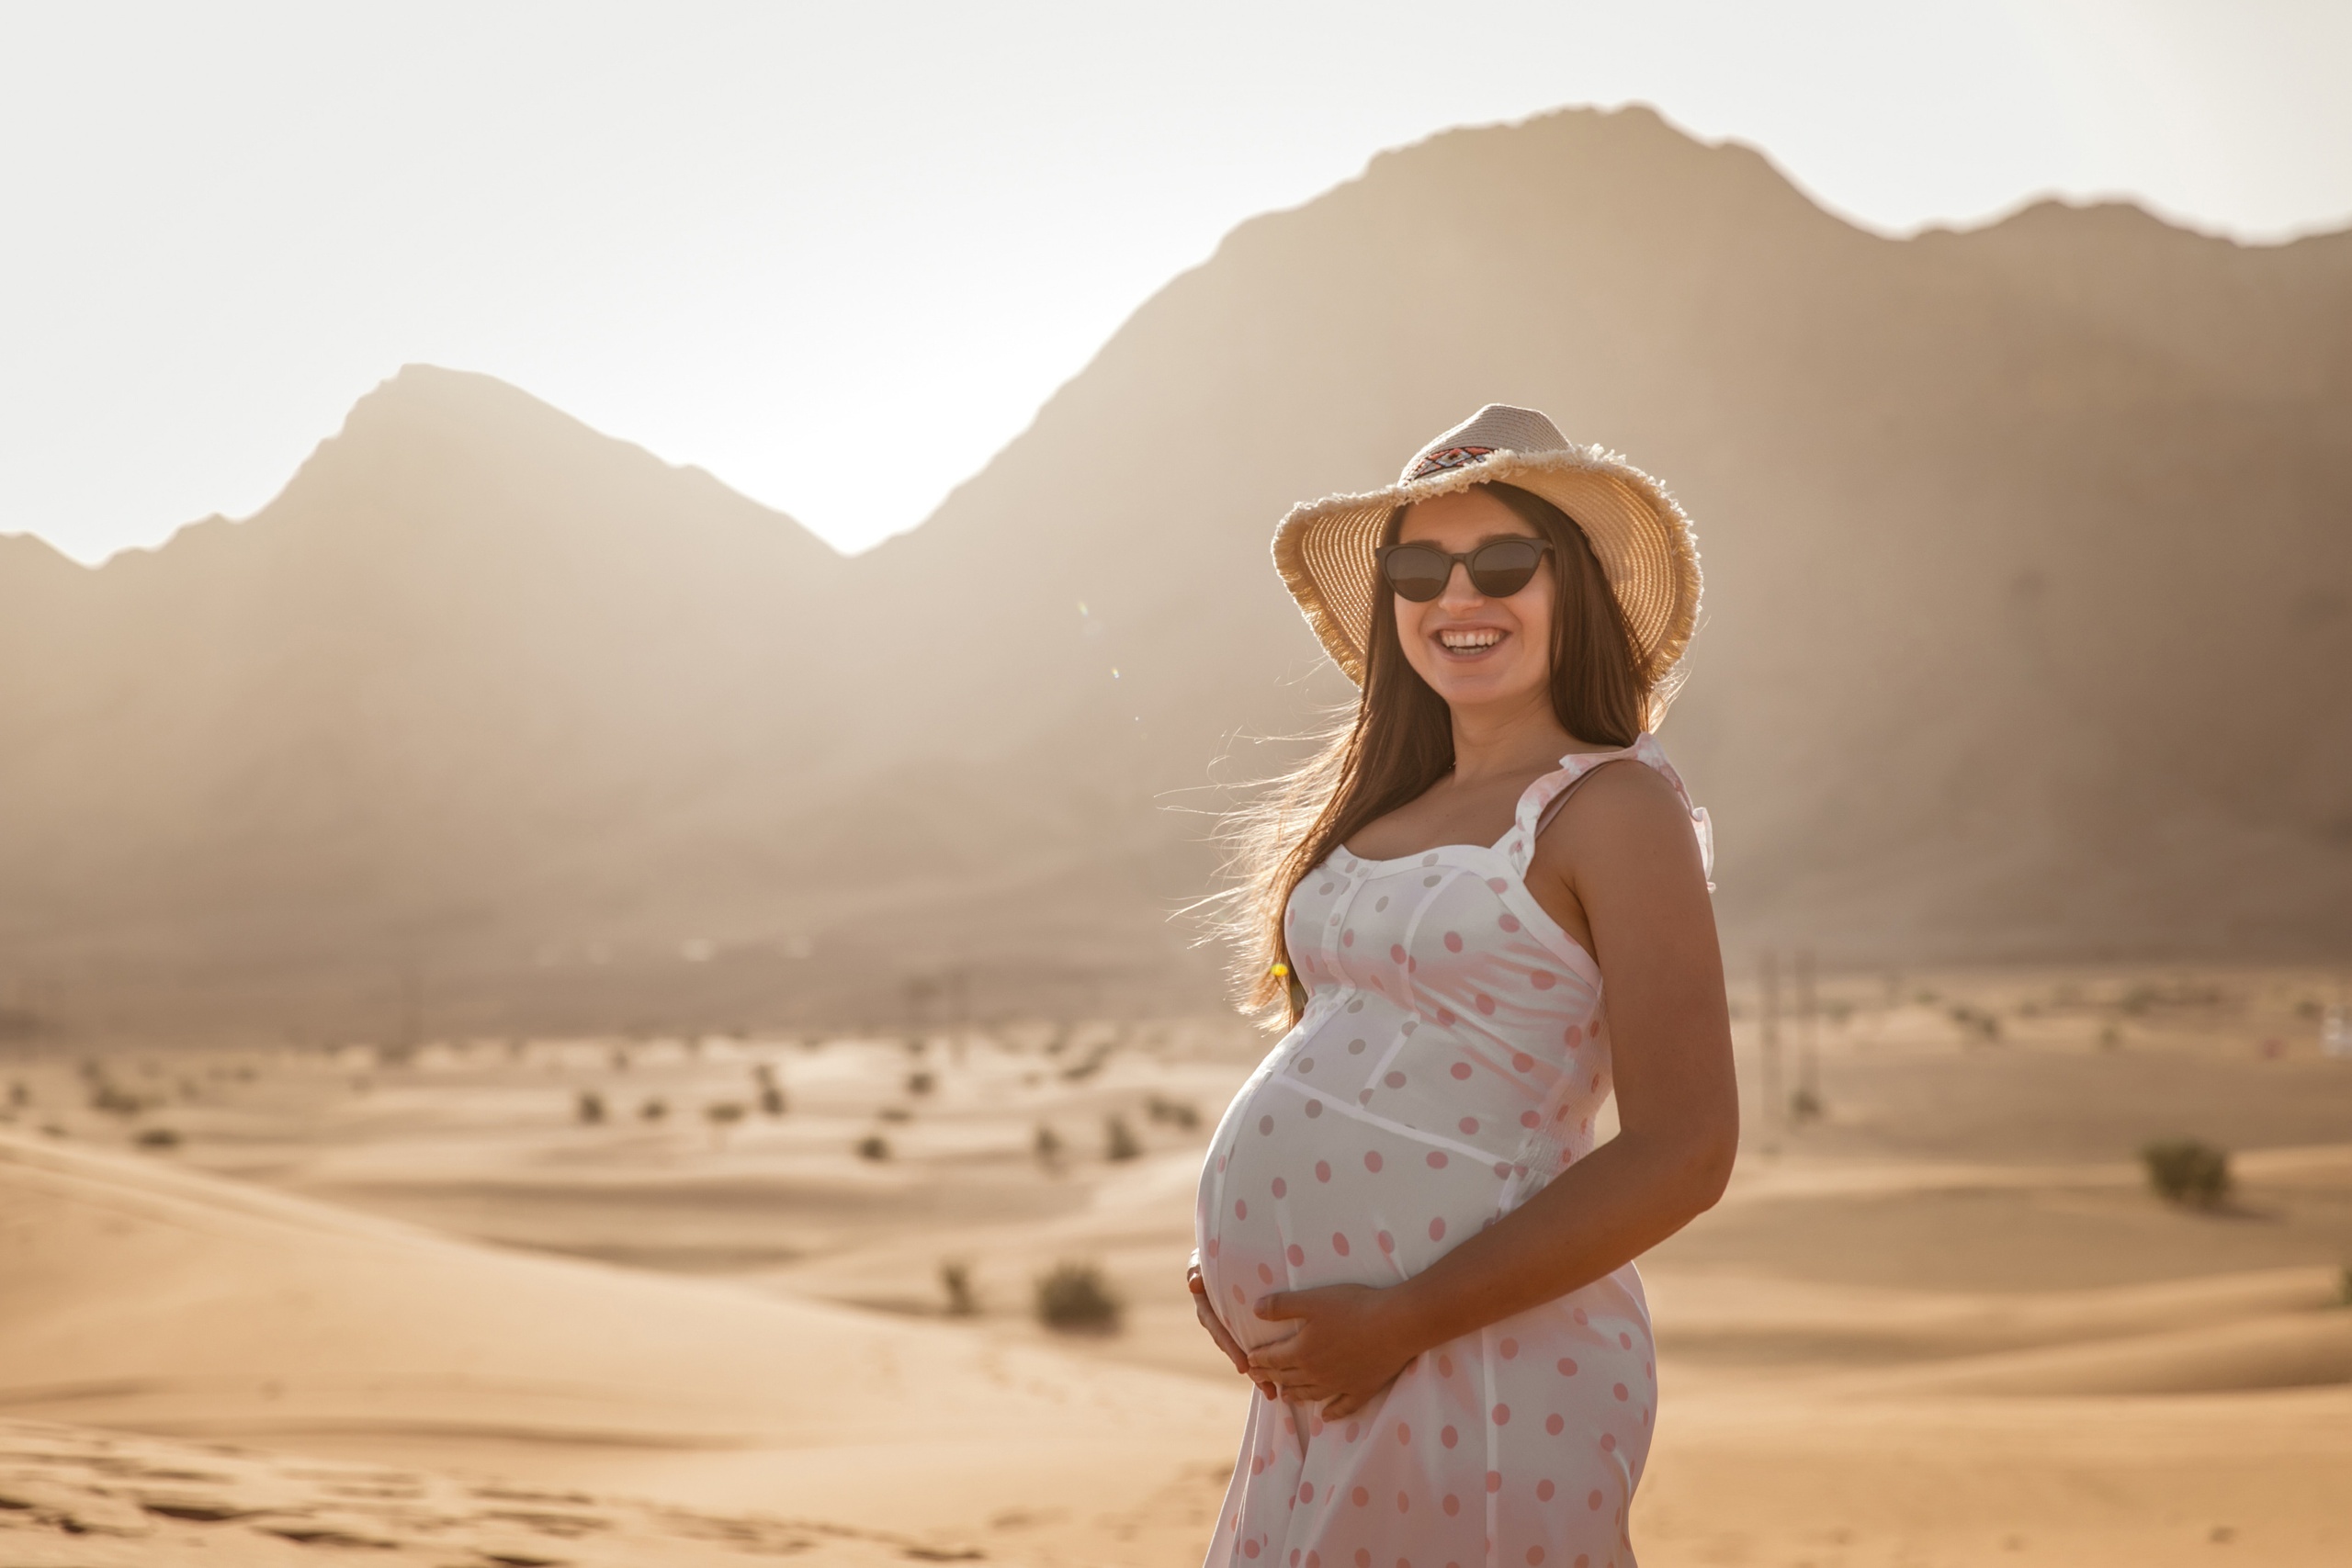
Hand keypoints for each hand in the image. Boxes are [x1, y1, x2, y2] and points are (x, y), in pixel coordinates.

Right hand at [1188, 1253, 1277, 1399]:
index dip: (1231, 1347)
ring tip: (1273, 1390)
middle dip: (1249, 1367)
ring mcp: (1232, 1322)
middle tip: (1264, 1384)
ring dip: (1259, 1370)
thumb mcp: (1203, 1259)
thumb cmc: (1216, 1252)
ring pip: (1246, 1349)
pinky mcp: (1248, 1322)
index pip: (1219, 1330)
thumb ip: (1197, 1268)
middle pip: (1234, 1347)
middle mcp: (1219, 1319)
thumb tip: (1194, 1283)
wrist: (1232, 1249)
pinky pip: (1257, 1342)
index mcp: (1208, 1307)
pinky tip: (1281, 1376)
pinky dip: (1268, 1358)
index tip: (1244, 1365)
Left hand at [1247, 1283, 1418, 1419]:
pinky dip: (1332, 1413)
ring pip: (1310, 1395)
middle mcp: (1316, 1374)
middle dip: (1270, 1378)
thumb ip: (1281, 1306)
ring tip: (1285, 1397)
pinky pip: (1343, 1407)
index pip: (1272, 1359)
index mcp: (1301, 1352)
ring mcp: (1340, 1385)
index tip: (1250, 1361)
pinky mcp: (1362, 1389)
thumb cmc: (1353, 1307)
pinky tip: (1326, 1416)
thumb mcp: (1312, 1300)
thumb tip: (1255, 1309)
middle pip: (1287, 1378)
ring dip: (1295, 1396)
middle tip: (1260, 1380)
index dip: (1259, 1359)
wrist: (1395, 1325)